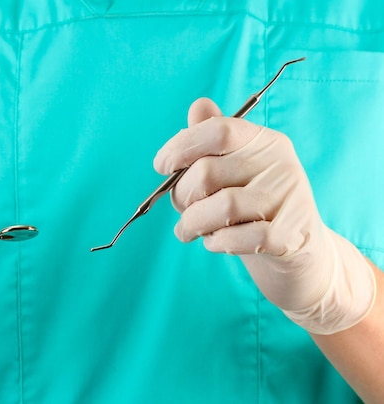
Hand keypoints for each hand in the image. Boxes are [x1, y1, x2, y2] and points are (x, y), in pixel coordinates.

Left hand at [153, 98, 375, 333]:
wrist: (301, 252)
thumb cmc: (255, 206)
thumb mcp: (236, 168)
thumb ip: (214, 139)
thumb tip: (198, 107)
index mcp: (265, 141)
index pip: (219, 130)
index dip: (181, 146)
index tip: (161, 165)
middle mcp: (280, 165)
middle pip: (207, 172)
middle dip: (181, 195)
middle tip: (181, 209)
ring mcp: (287, 200)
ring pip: (220, 206)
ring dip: (193, 222)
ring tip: (188, 230)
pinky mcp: (289, 236)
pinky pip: (237, 237)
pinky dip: (216, 242)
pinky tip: (215, 242)